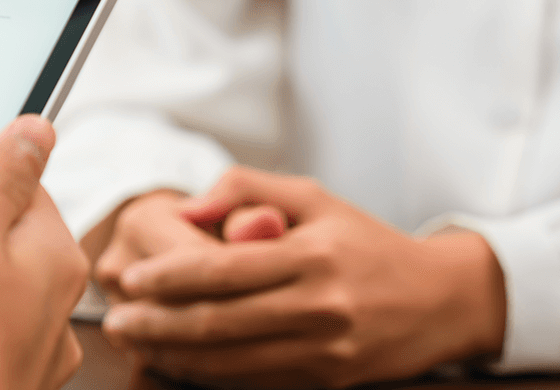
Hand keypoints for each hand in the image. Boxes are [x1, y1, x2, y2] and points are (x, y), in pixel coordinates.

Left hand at [101, 167, 505, 388]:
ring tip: (139, 343)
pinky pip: (254, 380)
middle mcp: (318, 307)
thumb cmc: (366, 242)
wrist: (440, 300)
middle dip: (158, 324)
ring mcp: (323, 350)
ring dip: (175, 355)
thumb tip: (188, 206)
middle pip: (218, 322)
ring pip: (230, 361)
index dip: (170, 277)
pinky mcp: (327, 381)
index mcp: (311, 255)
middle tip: (119, 320)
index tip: (133, 278)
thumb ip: (246, 189)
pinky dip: (210, 374)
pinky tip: (181, 362)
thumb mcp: (314, 197)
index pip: (224, 270)